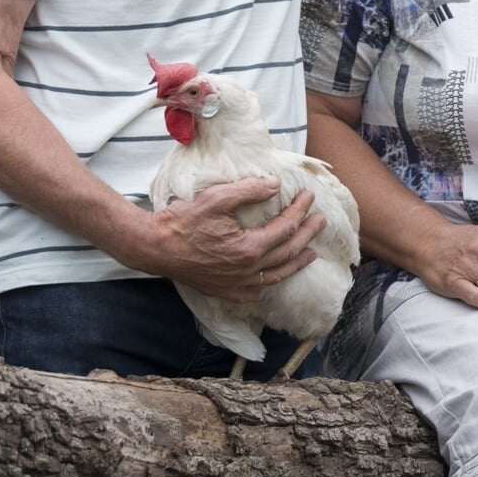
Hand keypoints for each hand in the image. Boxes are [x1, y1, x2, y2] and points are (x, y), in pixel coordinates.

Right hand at [148, 178, 324, 302]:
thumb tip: (274, 184)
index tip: (309, 196)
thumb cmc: (183, 222)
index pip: (285, 228)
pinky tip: (275, 279)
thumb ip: (248, 190)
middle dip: (307, 234)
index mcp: (250, 248)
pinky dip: (271, 284)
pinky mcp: (227, 291)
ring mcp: (238, 284)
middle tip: (320, 221)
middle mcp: (249, 271)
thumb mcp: (216, 198)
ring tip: (311, 253)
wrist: (156, 248)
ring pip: (277, 275)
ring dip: (297, 262)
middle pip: (288, 252)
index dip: (300, 210)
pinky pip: (257, 292)